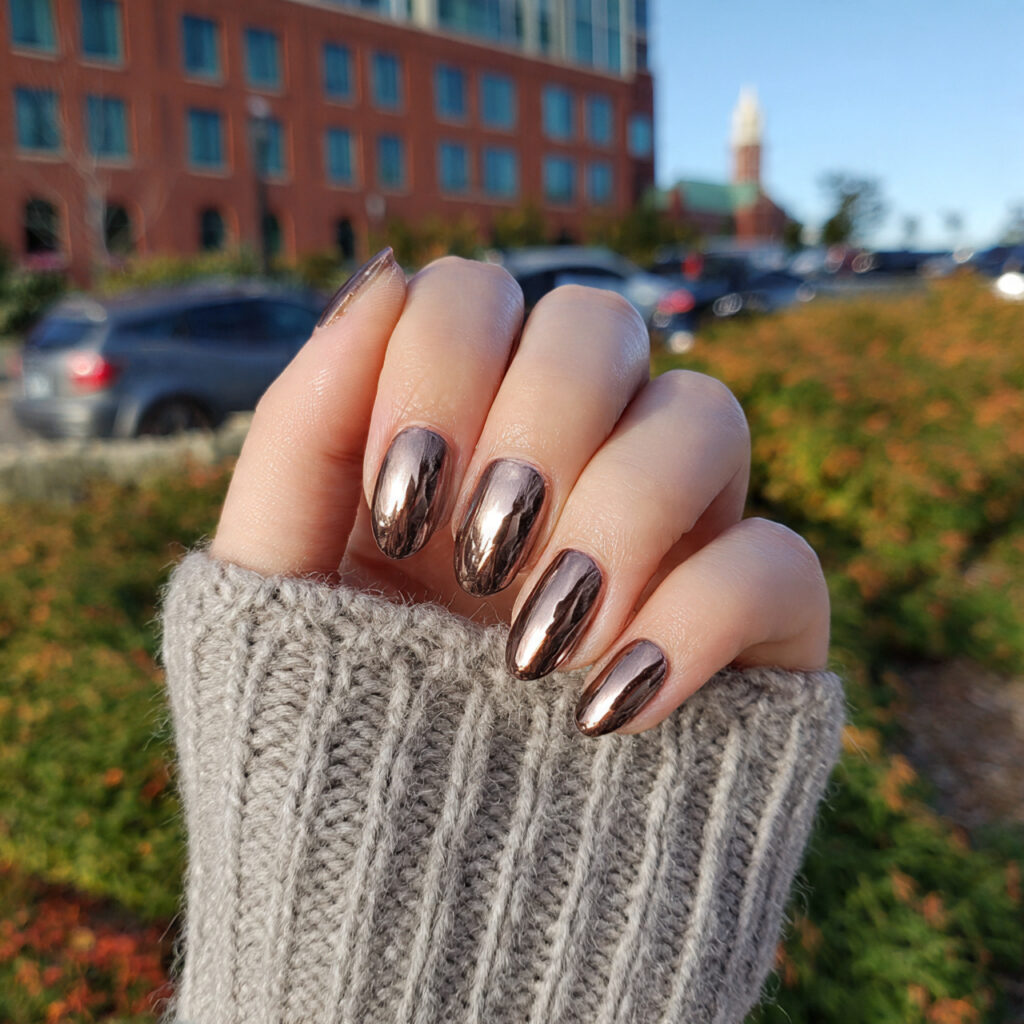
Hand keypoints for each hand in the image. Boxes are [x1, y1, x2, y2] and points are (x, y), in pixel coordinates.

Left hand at [211, 250, 829, 735]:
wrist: (426, 916)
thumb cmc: (338, 741)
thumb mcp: (276, 587)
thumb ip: (302, 428)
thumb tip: (383, 275)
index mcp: (461, 443)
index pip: (479, 294)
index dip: (443, 362)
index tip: (404, 498)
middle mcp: (572, 468)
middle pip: (602, 322)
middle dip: (537, 423)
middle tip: (475, 557)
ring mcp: (669, 540)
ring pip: (708, 415)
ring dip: (618, 516)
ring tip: (534, 650)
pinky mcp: (751, 629)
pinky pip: (782, 560)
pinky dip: (696, 620)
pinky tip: (608, 713)